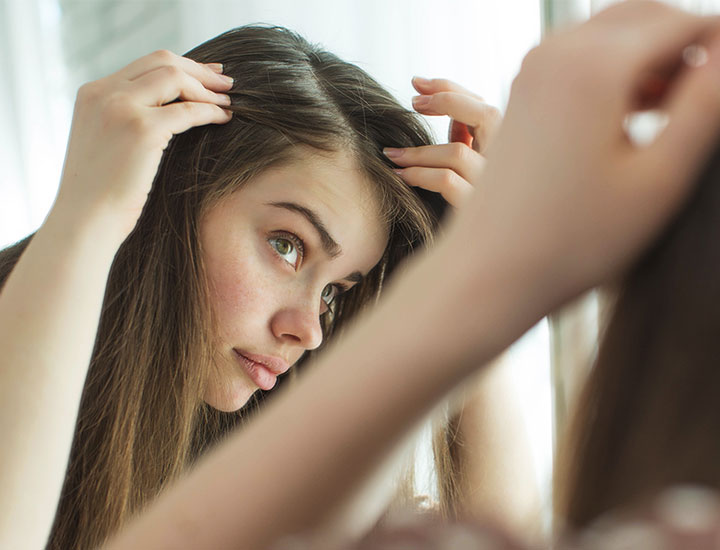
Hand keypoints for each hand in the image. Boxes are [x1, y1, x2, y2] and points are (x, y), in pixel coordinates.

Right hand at [53, 50, 233, 239]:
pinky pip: (188, 110)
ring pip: (175, 77)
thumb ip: (125, 119)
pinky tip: (223, 118)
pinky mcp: (141, 129)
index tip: (207, 75)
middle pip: (162, 61)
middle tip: (226, 82)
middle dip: (199, 70)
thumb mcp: (106, 144)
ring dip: (207, 88)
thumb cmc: (100, 193)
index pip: (144, 65)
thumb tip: (167, 111)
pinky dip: (210, 110)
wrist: (85, 220)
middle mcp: (104, 93)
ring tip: (228, 101)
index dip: (181, 66)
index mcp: (92, 93)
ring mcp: (121, 108)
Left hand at [384, 78, 501, 206]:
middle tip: (412, 101)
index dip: (452, 89)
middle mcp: (512, 167)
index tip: (418, 84)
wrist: (488, 264)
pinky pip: (448, 182)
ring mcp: (499, 191)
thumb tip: (453, 121)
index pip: (486, 107)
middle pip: (486, 115)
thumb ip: (470, 146)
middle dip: (446, 99)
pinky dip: (420, 174)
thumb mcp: (477, 177)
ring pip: (458, 153)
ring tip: (392, 154)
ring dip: (418, 151)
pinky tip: (402, 176)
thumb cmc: (481, 217)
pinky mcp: (481, 214)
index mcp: (511, 154)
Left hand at [450, 1, 719, 308]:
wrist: (489, 269)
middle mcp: (555, 53)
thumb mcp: (659, 176)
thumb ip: (705, 103)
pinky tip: (636, 116)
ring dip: (651, 57)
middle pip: (646, 15)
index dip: (717, 51)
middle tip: (702, 103)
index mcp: (594, 65)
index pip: (684, 24)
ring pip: (612, 33)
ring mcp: (531, 71)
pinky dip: (616, 71)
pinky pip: (581, 57)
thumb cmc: (574, 239)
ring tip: (674, 114)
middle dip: (685, 45)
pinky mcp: (521, 93)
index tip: (718, 105)